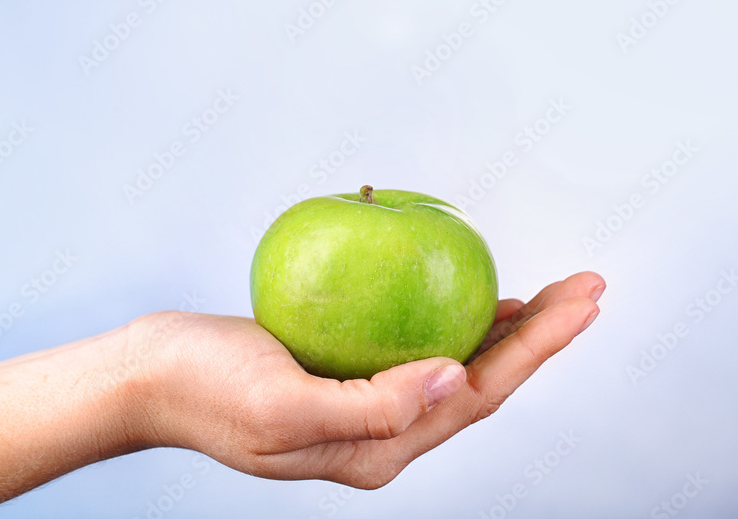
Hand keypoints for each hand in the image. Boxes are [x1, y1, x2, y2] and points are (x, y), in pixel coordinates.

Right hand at [130, 271, 604, 488]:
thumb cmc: (204, 390)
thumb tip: (454, 379)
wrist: (148, 378)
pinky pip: (419, 347)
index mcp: (378, 451)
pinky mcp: (349, 375)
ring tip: (553, 292)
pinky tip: (473, 297)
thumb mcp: (281, 405)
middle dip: (543, 336)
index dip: (539, 348)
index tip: (582, 300)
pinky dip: (456, 321)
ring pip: (457, 365)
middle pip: (482, 381)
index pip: (479, 396)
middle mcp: (384, 435)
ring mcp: (367, 406)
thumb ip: (373, 407)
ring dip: (510, 329)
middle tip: (588, 285)